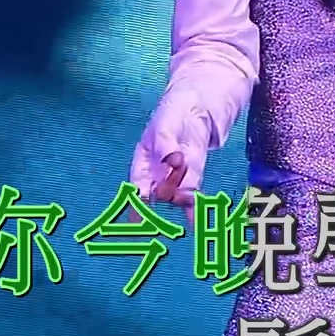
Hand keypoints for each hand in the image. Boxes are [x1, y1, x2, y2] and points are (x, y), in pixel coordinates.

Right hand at [132, 95, 208, 225]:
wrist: (192, 113)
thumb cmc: (170, 118)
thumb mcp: (165, 127)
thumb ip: (167, 145)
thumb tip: (174, 160)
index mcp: (142, 166)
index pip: (137, 188)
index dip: (138, 201)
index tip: (141, 212)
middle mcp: (155, 179)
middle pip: (159, 194)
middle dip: (168, 190)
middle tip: (179, 169)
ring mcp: (174, 181)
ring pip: (176, 198)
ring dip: (182, 199)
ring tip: (190, 196)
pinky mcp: (191, 180)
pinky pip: (192, 198)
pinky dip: (195, 210)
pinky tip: (198, 222)